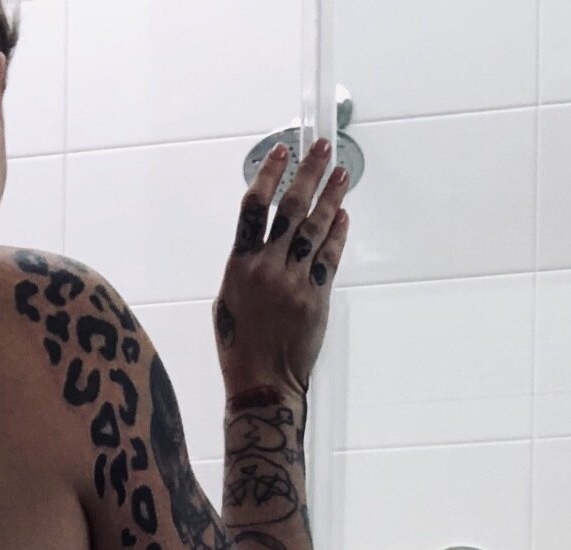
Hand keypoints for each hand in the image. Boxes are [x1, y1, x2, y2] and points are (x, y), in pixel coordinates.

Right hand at [213, 136, 350, 401]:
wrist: (262, 383)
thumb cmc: (239, 347)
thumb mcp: (227, 303)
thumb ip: (245, 268)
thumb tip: (263, 242)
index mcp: (239, 266)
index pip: (254, 209)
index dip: (269, 176)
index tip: (282, 151)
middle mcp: (267, 268)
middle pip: (291, 209)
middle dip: (308, 174)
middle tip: (322, 147)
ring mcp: (294, 282)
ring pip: (315, 229)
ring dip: (330, 197)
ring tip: (341, 174)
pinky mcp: (317, 298)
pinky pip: (330, 257)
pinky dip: (337, 234)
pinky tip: (343, 215)